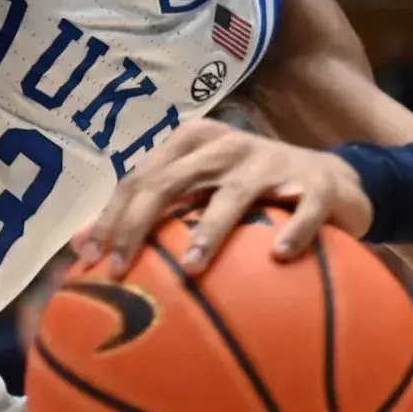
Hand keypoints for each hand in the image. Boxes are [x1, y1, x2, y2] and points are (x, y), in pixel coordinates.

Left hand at [76, 119, 372, 274]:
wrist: (334, 181)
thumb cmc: (252, 194)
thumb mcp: (199, 192)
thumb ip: (147, 212)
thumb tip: (78, 247)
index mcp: (194, 144)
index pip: (141, 177)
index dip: (111, 216)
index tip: (89, 259)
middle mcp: (229, 146)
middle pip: (173, 181)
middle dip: (140, 223)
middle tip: (119, 268)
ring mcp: (274, 163)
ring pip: (233, 194)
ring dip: (209, 229)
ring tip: (190, 266)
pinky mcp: (317, 185)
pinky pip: (303, 210)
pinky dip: (292, 231)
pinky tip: (278, 256)